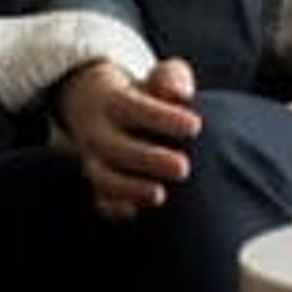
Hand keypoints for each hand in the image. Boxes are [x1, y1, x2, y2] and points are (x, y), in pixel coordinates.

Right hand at [57, 55, 203, 220]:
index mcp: (114, 102)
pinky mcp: (100, 186)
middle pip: (115, 146)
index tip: (195, 126)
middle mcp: (100, 132)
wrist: (100, 109)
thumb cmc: (147, 96)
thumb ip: (172, 78)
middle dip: (148, 159)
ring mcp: (96, 161)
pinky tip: (135, 213)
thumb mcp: (158, 78)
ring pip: (103, 177)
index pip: (134, 108)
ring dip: (129, 189)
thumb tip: (180, 93)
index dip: (163, 117)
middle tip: (183, 167)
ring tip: (160, 195)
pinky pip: (101, 201)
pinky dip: (114, 209)